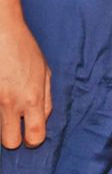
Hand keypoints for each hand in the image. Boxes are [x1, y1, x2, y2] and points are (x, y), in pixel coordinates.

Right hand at [0, 9, 49, 148]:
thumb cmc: (23, 49)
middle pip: (10, 142)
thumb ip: (45, 98)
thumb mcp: (44, 71)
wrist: (0, 31)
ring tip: (6, 99)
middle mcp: (11, 102)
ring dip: (0, 121)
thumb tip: (42, 119)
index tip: (30, 135)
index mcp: (33, 98)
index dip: (33, 139)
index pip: (36, 136)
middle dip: (12, 139)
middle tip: (12, 127)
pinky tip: (0, 91)